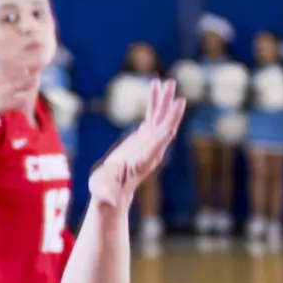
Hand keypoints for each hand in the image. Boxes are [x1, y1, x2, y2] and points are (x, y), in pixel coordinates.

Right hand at [89, 79, 184, 206]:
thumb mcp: (104, 193)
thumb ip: (109, 196)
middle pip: (164, 124)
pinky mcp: (144, 136)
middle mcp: (152, 149)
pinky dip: (154, 101)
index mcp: (145, 159)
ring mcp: (150, 141)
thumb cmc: (106, 192)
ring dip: (164, 99)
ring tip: (167, 81)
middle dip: (169, 107)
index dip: (169, 121)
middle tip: (173, 86)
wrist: (112, 191)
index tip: (178, 105)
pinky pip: (152, 115)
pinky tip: (155, 86)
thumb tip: (112, 202)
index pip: (161, 138)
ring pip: (160, 117)